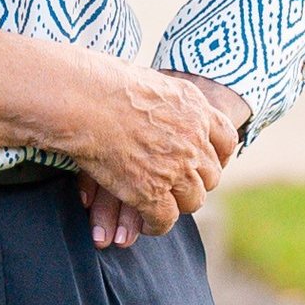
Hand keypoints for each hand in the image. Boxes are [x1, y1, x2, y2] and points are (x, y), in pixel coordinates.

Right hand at [0, 34, 248, 239]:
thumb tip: (154, 97)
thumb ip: (161, 96)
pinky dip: (155, 225)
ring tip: (161, 206)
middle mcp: (192, 138)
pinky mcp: (150, 192)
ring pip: (192, 200)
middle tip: (177, 186)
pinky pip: (164, 220)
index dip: (217, 155)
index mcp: (193, 106)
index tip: (206, 161)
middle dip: (195, 182)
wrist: (79, 99)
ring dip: (177, 205)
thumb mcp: (145, 79)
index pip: (225, 139)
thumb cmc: (97, 82)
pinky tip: (145, 222)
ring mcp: (175, 167)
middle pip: (210, 173)